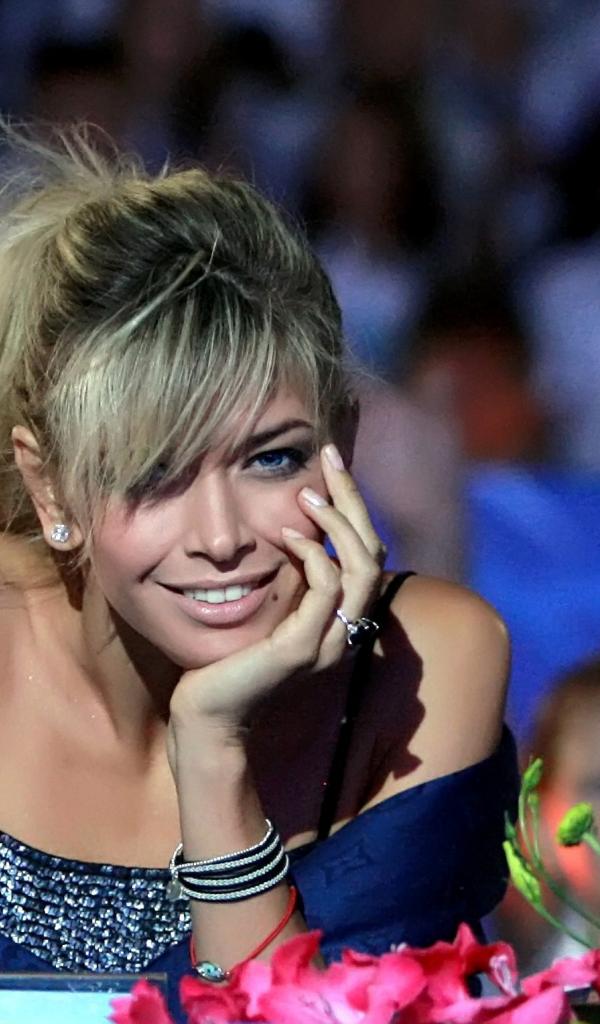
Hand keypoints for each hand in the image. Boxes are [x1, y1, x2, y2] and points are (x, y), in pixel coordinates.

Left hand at [168, 443, 384, 735]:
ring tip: (307, 494)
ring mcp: (327, 642)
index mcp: (339, 621)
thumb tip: (287, 536)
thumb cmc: (228, 666)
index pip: (369, 554)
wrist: (207, 719)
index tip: (331, 468)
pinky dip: (314, 555)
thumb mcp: (265, 615)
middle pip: (375, 552)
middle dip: (354, 498)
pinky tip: (285, 534)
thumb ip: (287, 585)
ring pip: (363, 567)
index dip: (355, 509)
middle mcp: (344, 630)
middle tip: (330, 457)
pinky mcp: (301, 649)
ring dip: (338, 522)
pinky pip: (327, 589)